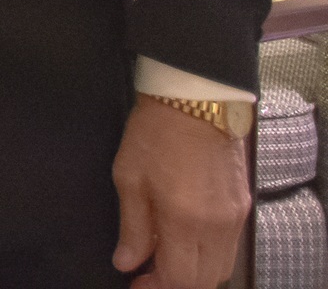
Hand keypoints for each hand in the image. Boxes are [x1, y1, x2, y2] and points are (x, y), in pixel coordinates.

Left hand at [113, 96, 248, 287]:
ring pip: (221, 268)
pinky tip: (183, 240)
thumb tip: (127, 262)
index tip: (135, 281)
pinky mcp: (243, 207)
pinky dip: (207, 255)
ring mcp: (234, 218)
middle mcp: (217, 227)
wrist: (197, 99)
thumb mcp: (129, 177)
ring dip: (194, 272)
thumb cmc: (156, 132)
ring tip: (163, 258)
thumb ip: (132, 226)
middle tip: (148, 274)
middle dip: (175, 284)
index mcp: (185, 220)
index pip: (180, 279)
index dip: (156, 287)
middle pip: (205, 281)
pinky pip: (229, 248)